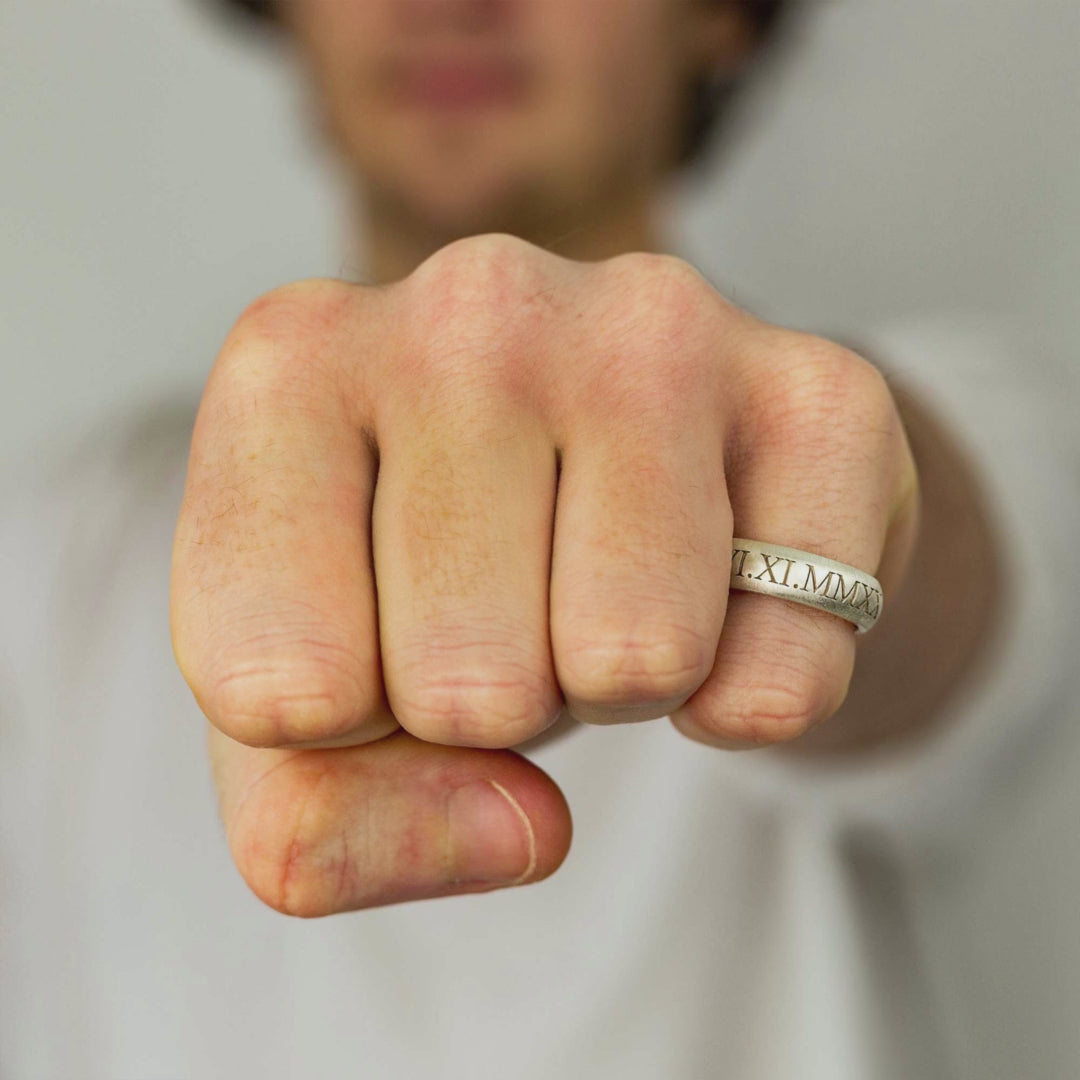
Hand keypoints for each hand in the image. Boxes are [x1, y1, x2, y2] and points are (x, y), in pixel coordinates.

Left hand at [171, 234, 917, 914]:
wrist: (623, 486)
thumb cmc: (433, 583)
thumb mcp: (313, 715)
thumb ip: (318, 829)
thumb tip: (516, 832)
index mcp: (293, 367)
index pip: (278, 690)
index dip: (343, 727)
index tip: (371, 641)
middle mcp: (469, 304)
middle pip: (463, 689)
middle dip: (495, 707)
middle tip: (513, 608)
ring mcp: (653, 325)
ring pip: (633, 662)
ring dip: (617, 688)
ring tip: (600, 587)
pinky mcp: (817, 391)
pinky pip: (782, 669)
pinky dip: (748, 692)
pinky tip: (721, 587)